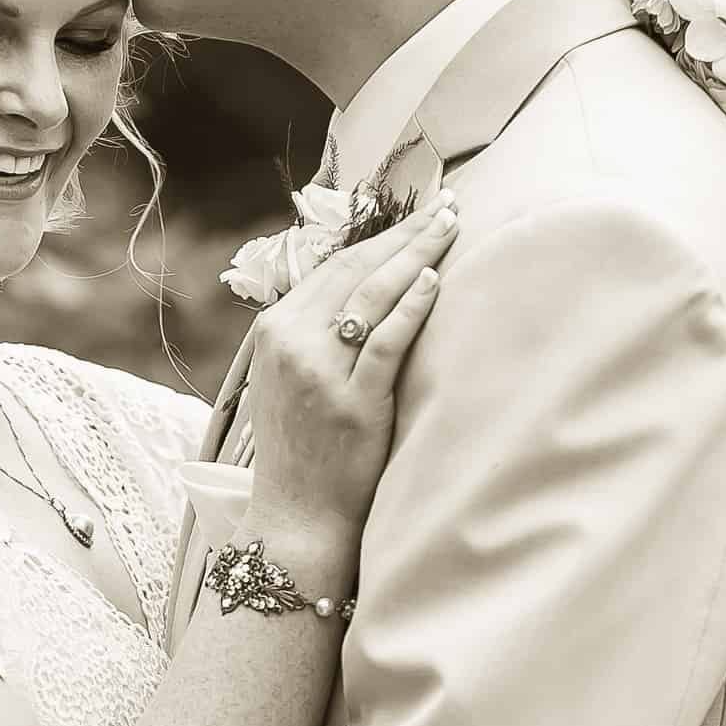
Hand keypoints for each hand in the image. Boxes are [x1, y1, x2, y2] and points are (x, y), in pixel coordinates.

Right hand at [244, 198, 456, 551]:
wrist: (296, 518)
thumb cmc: (302, 451)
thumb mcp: (289, 380)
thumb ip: (314, 333)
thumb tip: (361, 287)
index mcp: (273, 331)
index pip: (334, 267)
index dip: (381, 237)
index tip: (418, 215)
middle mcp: (291, 342)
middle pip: (356, 270)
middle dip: (406, 234)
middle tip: (447, 207)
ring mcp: (319, 373)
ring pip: (372, 295)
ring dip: (416, 255)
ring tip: (451, 228)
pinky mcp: (352, 403)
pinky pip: (385, 342)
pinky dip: (411, 307)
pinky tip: (433, 281)